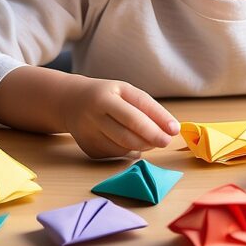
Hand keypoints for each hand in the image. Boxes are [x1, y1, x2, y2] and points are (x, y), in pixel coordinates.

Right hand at [61, 76, 179, 158]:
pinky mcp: (89, 149)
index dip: (157, 121)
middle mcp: (94, 114)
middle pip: (128, 133)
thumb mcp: (125, 92)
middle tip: (166, 141)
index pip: (135, 111)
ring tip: (151, 140)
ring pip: (123, 146)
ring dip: (143, 145)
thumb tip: (170, 129)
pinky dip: (129, 150)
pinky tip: (130, 141)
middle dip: (152, 138)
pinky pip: (116, 153)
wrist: (70, 102)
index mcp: (106, 96)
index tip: (174, 130)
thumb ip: (147, 108)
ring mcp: (89, 134)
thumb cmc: (107, 95)